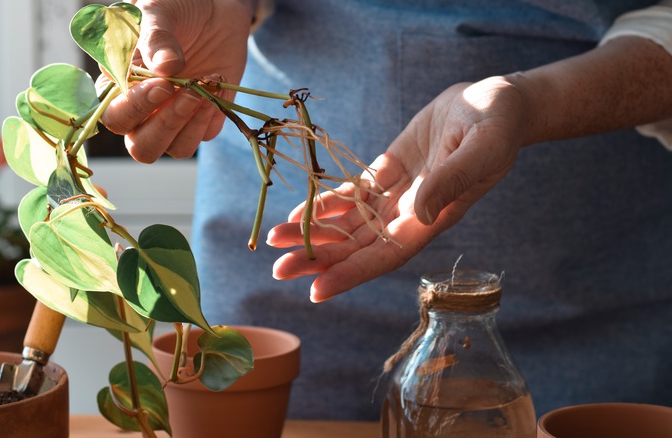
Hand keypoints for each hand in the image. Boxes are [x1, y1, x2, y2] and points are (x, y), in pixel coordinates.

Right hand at [99, 0, 251, 162]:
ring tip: (205, 86)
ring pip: (176, 149)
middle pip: (143, 147)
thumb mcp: (159, 12)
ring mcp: (174, 117)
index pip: (115, 117)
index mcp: (118, 87)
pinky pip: (205, 135)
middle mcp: (144, 111)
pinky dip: (213, 113)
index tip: (161, 85)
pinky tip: (217, 83)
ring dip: (192, 123)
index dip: (135, 108)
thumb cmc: (175, 8)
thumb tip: (166, 67)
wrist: (214, 8)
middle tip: (187, 93)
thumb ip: (157, 38)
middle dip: (166, 125)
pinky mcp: (203, 119)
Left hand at [267, 77, 525, 301]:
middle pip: (358, 246)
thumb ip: (451, 180)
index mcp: (433, 218)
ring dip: (314, 233)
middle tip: (278, 269)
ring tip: (275, 239)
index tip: (317, 290)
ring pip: (349, 223)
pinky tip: (298, 213)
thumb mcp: (481, 148)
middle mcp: (410, 214)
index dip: (351, 274)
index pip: (386, 256)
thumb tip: (419, 215)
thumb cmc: (497, 125)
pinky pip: (352, 194)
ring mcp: (397, 194)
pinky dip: (326, 204)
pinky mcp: (389, 170)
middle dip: (319, 258)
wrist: (495, 101)